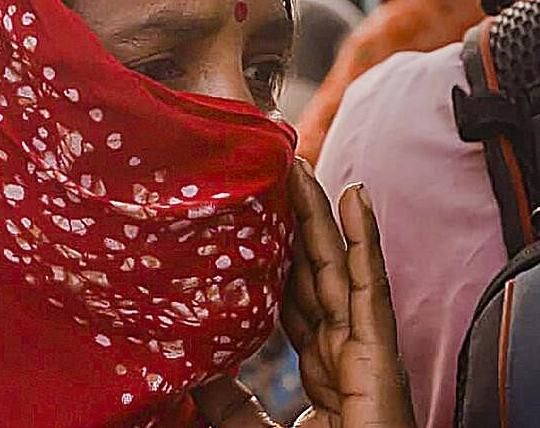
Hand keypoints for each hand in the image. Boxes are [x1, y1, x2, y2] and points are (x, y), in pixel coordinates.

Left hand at [191, 160, 414, 426]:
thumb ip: (221, 397)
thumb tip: (184, 358)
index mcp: (317, 369)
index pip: (293, 297)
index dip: (274, 255)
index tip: (251, 215)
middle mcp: (340, 353)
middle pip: (313, 272)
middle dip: (294, 222)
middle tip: (272, 170)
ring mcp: (361, 352)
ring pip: (336, 267)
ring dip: (319, 213)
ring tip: (300, 165)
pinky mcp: (377, 357)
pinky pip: (368, 288)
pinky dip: (363, 239)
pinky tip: (354, 196)